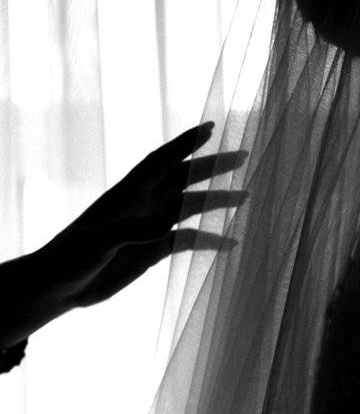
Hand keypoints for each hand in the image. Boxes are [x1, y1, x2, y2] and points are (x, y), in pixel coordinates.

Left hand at [33, 122, 245, 314]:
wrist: (60, 285)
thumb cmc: (71, 256)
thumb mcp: (99, 240)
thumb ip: (132, 231)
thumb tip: (167, 226)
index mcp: (127, 193)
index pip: (161, 161)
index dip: (186, 144)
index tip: (212, 129)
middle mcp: (143, 205)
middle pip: (184, 178)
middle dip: (212, 166)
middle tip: (243, 156)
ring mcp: (150, 227)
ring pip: (190, 207)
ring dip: (216, 201)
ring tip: (245, 196)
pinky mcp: (154, 251)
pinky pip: (188, 241)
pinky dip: (210, 241)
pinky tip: (230, 244)